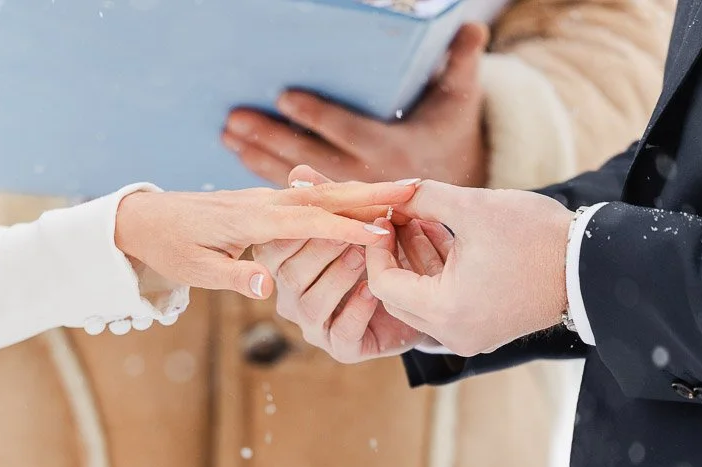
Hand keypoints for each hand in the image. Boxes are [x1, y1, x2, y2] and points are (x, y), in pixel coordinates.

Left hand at [114, 178, 417, 299]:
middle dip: (372, 194)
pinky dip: (346, 193)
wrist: (148, 218)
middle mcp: (265, 204)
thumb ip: (232, 277)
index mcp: (251, 222)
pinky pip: (315, 195)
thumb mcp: (195, 271)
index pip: (308, 223)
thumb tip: (266, 287)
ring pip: (325, 191)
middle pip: (327, 196)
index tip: (382, 232)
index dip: (346, 228)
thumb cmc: (171, 248)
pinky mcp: (269, 201)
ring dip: (366, 189)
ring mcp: (269, 199)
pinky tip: (370, 196)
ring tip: (407, 189)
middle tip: (415, 189)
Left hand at [223, 24, 488, 187]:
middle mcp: (365, 175)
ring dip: (259, 156)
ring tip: (228, 134)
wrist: (450, 188)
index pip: (347, 132)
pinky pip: (297, 188)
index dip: (316, 116)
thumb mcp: (461, 97)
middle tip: (236, 118)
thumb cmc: (450, 132)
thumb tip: (473, 27)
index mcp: (392, 150)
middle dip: (271, 138)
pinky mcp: (336, 203)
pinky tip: (241, 154)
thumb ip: (463, 62)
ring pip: (296, 175)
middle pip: (311, 156)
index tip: (285, 97)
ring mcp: (347, 194)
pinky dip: (267, 171)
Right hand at [254, 166, 431, 362]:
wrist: (415, 296)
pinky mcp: (341, 347)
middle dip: (322, 248)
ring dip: (339, 276)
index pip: (276, 246)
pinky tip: (373, 290)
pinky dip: (357, 310)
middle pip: (291, 275)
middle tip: (350, 227)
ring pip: (311, 304)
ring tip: (365, 255)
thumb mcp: (353, 222)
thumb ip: (328, 201)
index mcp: (285, 266)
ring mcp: (314, 325)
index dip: (301, 226)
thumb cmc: (376, 253)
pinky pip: (341, 332)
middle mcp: (292, 297)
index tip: (326, 205)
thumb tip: (299, 170)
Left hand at [366, 181, 571, 356]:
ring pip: (420, 301)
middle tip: (395, 217)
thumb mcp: (474, 207)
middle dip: (392, 255)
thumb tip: (393, 191)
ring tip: (417, 219)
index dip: (376, 247)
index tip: (383, 215)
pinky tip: (440, 236)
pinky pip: (443, 306)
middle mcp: (453, 334)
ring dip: (414, 261)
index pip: (384, 284)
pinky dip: (437, 275)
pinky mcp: (484, 330)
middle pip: (397, 298)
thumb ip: (425, 197)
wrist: (591, 264)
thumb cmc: (537, 236)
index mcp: (446, 310)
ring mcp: (469, 336)